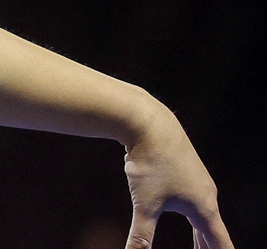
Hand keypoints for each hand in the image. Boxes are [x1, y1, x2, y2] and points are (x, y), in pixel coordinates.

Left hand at [123, 105, 232, 248]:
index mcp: (203, 208)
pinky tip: (189, 213)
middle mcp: (206, 195)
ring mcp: (197, 181)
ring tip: (202, 246)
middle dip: (211, 248)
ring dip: (203, 234)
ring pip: (204, 215)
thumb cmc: (150, 164)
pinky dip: (195, 216)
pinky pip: (195, 200)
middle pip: (213, 231)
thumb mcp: (144, 203)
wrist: (149, 124)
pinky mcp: (185, 171)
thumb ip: (141, 234)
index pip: (220, 242)